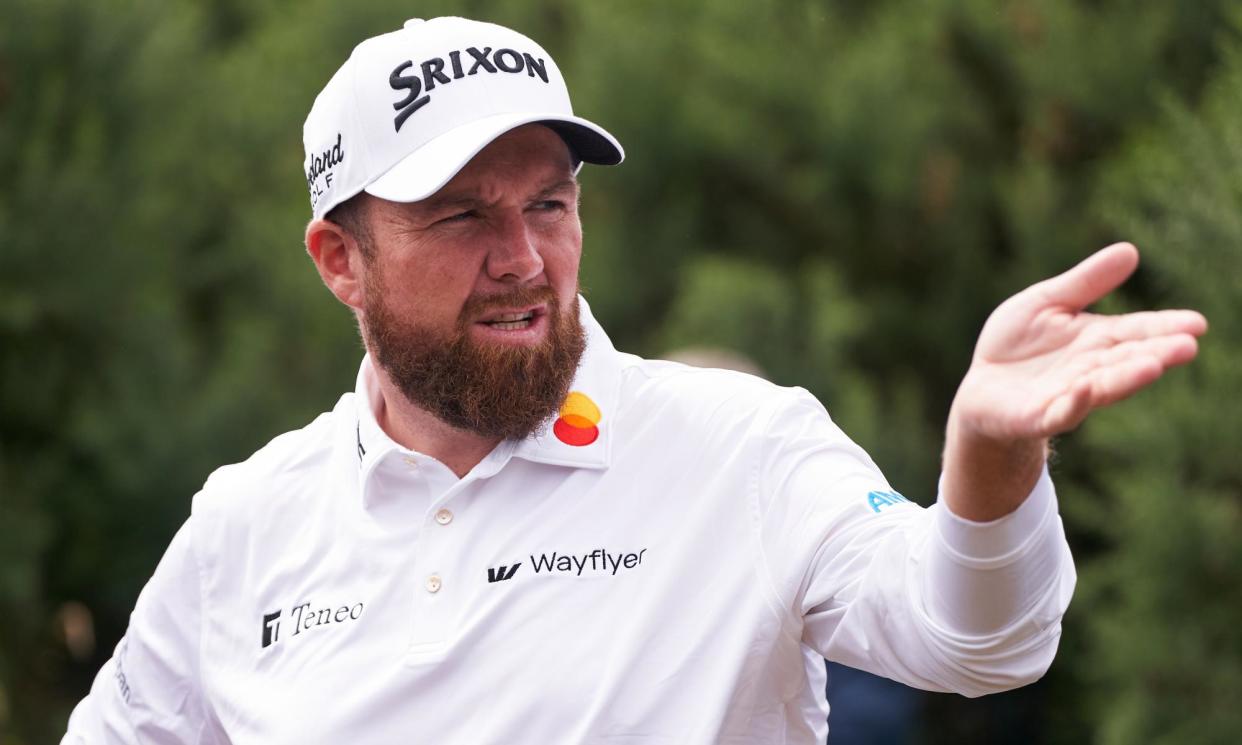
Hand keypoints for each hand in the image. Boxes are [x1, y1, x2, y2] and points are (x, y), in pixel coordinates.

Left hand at [950, 242, 1206, 443]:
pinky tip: (1085, 389)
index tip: (1197, 323)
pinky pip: (1059, 411)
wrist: (980, 389)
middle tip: (1188, 346)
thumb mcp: (1048, 302)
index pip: (1136, 332)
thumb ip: (1086, 283)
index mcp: (1096, 340)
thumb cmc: (1016, 344)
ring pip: (1101, 387)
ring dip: (1126, 378)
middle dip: (1157, 354)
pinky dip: (1073, 402)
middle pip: (1127, 360)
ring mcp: (1066, 395)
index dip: (1165, 328)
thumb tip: (1131, 250)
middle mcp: (1089, 369)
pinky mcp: (1037, 416)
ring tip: (1153, 366)